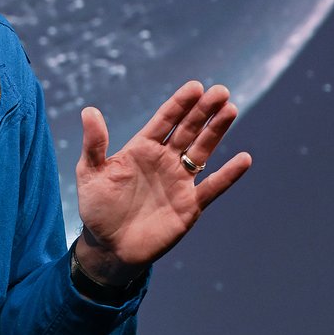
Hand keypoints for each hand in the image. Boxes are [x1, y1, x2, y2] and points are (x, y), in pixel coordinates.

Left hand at [74, 81, 250, 285]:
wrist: (110, 248)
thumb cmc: (97, 208)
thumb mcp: (90, 173)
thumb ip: (94, 144)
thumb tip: (89, 110)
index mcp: (142, 148)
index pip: (165, 120)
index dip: (179, 104)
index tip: (195, 86)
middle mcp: (164, 160)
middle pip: (188, 130)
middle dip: (204, 110)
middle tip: (221, 91)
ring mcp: (179, 181)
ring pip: (202, 151)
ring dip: (216, 131)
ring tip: (230, 110)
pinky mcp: (190, 205)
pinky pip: (213, 187)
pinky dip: (229, 174)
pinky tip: (244, 158)